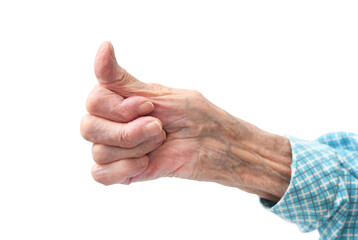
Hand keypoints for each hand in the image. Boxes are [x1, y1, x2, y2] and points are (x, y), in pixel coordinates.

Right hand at [81, 42, 291, 200]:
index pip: (93, 101)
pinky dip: (123, 169)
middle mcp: (113, 123)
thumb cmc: (193, 115)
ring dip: (134, 147)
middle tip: (158, 128)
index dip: (119, 108)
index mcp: (119, 101)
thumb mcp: (158, 93)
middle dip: (127, 131)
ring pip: (98, 151)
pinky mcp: (123, 171)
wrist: (214, 145)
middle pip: (88, 127)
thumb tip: (102, 46)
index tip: (150, 107)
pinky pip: (100, 174)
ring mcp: (117, 148)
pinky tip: (145, 164)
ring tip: (159, 143)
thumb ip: (123, 79)